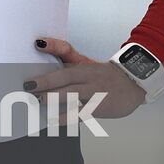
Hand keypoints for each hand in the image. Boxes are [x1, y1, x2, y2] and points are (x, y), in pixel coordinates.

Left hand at [29, 36, 144, 119]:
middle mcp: (88, 77)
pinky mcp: (100, 107)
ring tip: (39, 101)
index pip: (66, 54)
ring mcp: (95, 92)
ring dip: (55, 98)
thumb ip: (63, 53)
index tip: (36, 49)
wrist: (134, 84)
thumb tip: (38, 43)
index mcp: (82, 66)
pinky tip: (55, 120)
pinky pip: (82, 113)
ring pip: (74, 95)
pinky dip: (68, 117)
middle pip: (66, 77)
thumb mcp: (85, 61)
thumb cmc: (103, 74)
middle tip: (29, 86)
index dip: (52, 51)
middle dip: (46, 82)